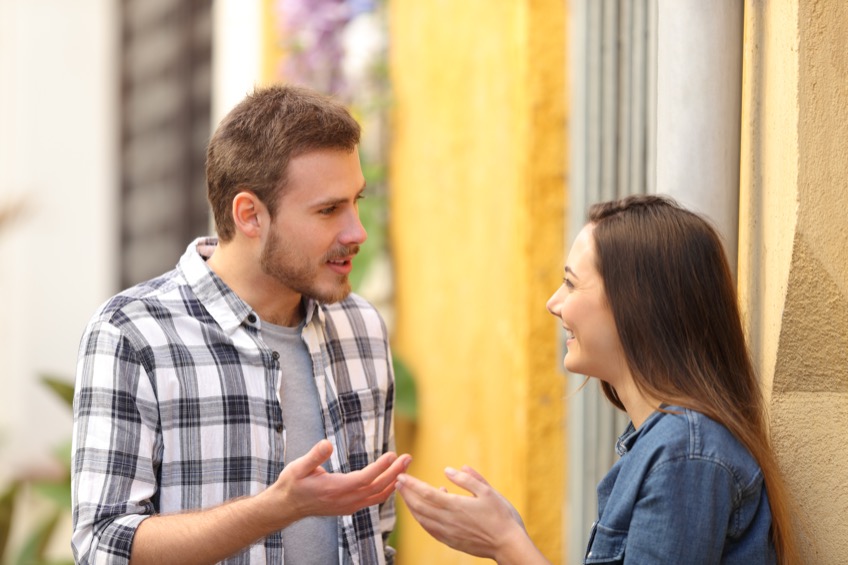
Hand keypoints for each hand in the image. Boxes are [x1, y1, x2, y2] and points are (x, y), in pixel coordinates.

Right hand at [265, 440, 411, 526]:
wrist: (286, 506)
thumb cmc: (292, 484)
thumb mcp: (298, 467)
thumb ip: (314, 456)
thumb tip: (327, 443)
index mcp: (335, 489)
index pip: (364, 479)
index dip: (380, 468)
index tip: (392, 455)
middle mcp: (345, 501)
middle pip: (377, 488)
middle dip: (395, 472)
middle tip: (408, 457)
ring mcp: (348, 506)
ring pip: (377, 496)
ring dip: (393, 480)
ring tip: (406, 465)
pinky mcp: (349, 507)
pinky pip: (373, 500)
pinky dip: (386, 490)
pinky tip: (393, 480)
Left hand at [396, 466, 532, 561]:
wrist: (508, 545)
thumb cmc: (501, 516)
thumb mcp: (487, 491)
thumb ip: (466, 479)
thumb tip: (447, 470)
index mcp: (455, 506)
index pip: (426, 493)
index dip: (411, 485)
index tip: (401, 477)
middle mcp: (447, 521)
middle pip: (419, 507)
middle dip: (406, 494)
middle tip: (398, 483)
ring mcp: (448, 533)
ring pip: (422, 519)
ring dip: (411, 507)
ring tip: (406, 496)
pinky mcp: (450, 542)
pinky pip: (430, 530)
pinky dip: (422, 519)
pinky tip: (423, 513)